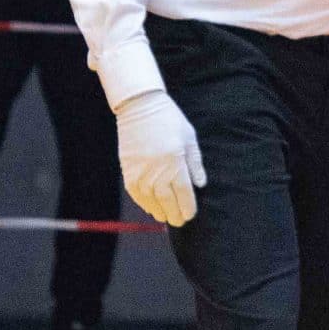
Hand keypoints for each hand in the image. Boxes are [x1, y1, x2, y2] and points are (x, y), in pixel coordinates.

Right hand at [113, 88, 205, 226]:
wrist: (140, 107)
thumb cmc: (170, 121)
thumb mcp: (189, 139)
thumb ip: (195, 164)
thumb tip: (200, 186)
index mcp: (175, 164)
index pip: (184, 195)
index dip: (188, 208)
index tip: (191, 214)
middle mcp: (156, 172)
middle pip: (167, 202)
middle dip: (175, 214)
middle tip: (180, 221)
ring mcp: (140, 173)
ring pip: (151, 202)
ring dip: (159, 212)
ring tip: (166, 217)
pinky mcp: (128, 171)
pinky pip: (136, 194)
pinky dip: (144, 203)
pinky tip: (151, 207)